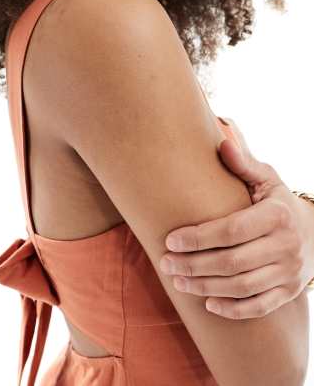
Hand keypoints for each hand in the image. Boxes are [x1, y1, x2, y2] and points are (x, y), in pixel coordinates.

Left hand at [160, 118, 307, 319]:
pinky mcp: (288, 292)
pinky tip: (208, 304)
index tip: (170, 239)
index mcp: (276, 216)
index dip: (198, 237)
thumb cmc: (278, 202)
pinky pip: (259, 307)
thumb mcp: (267, 179)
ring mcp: (288, 272)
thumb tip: (222, 143)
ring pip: (242, 287)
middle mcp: (285, 246)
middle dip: (194, 265)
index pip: (231, 230)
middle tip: (165, 263)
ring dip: (205, 287)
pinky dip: (233, 309)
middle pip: (232, 262)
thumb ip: (244, 164)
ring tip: (177, 280)